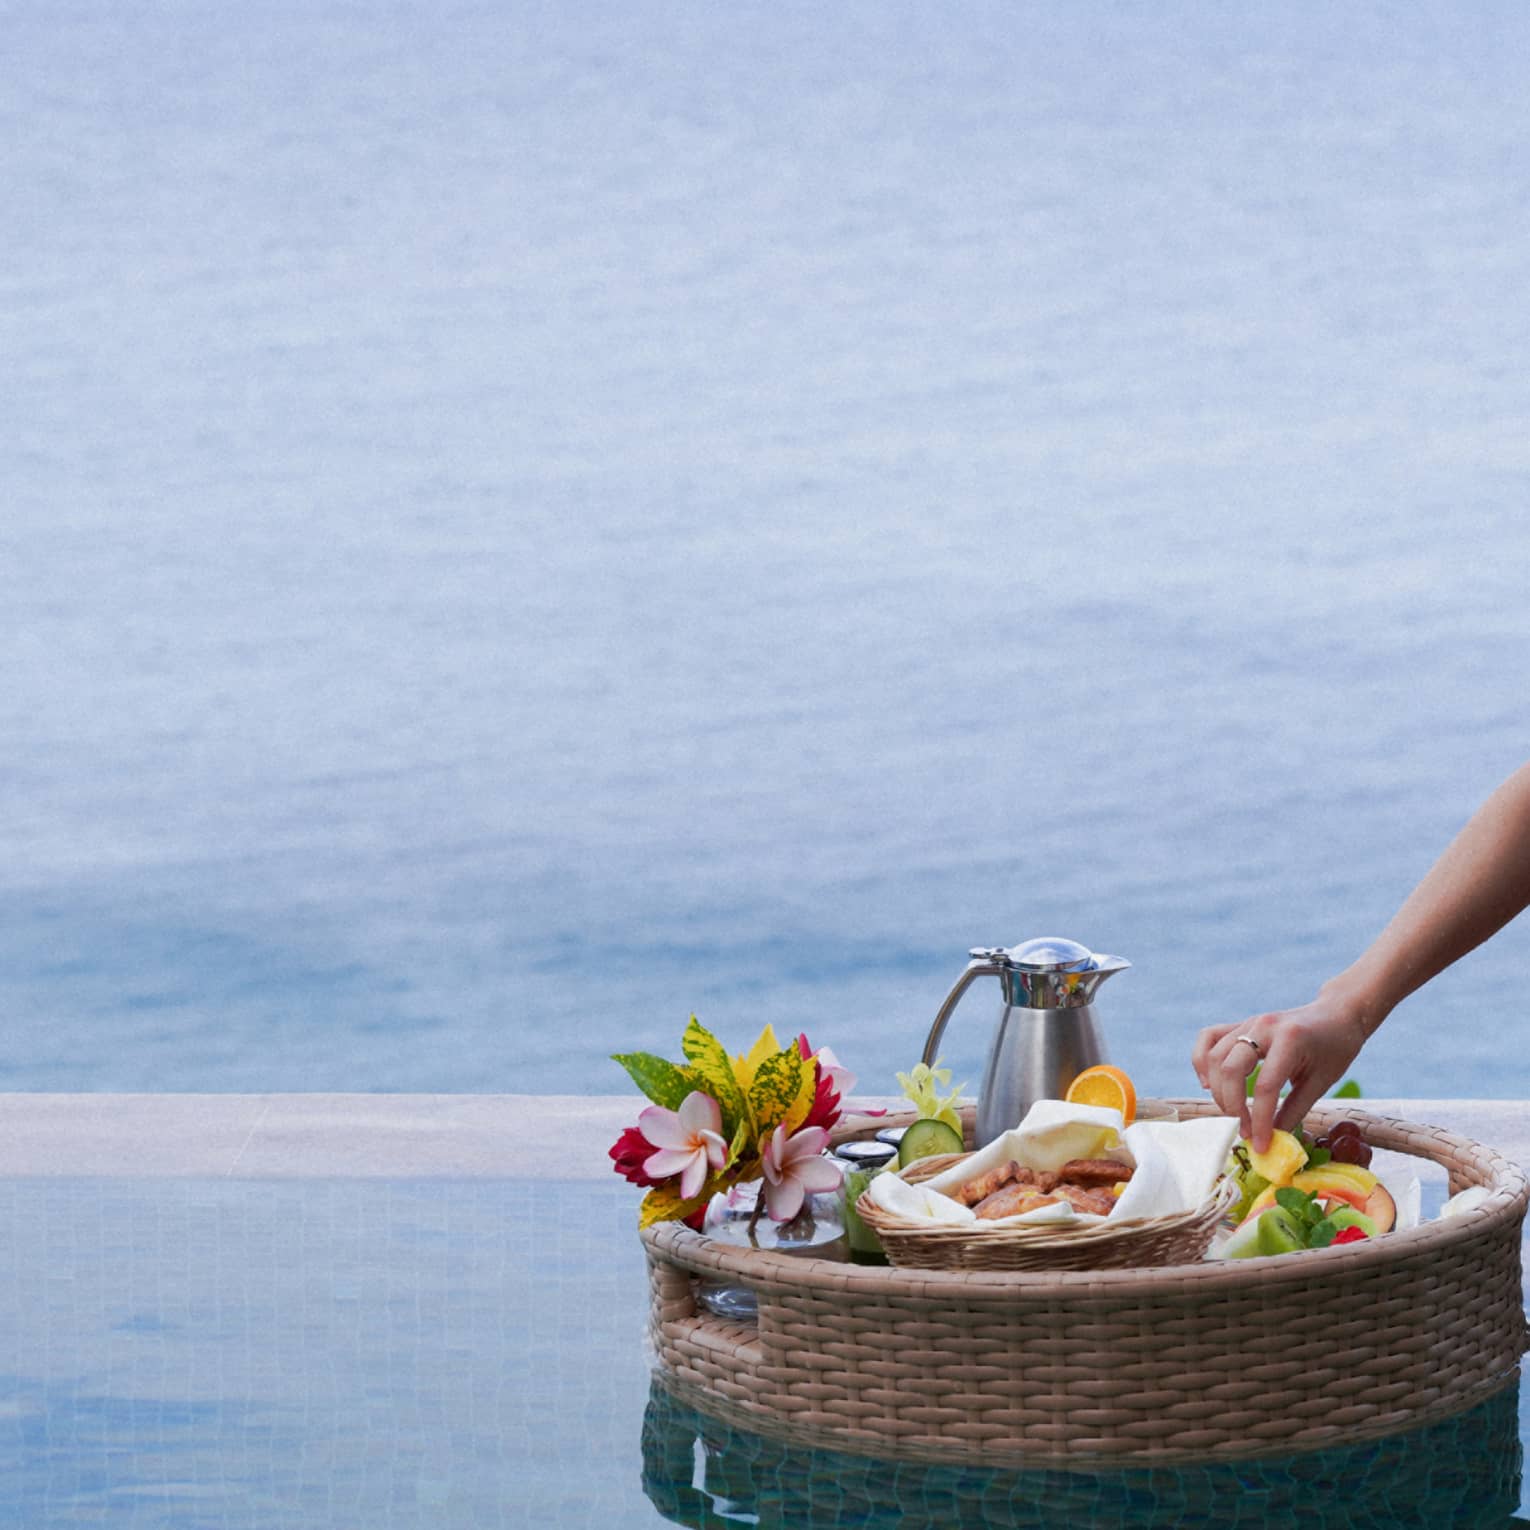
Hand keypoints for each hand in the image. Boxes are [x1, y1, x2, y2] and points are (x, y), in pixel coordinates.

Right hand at [1192, 988, 1369, 1151]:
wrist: (1335, 1014)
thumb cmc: (1334, 1049)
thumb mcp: (1321, 1082)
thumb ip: (1293, 1110)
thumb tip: (1271, 1139)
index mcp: (1290, 1040)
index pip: (1265, 1087)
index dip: (1259, 1120)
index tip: (1260, 1145)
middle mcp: (1263, 1027)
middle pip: (1231, 1069)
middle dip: (1232, 1105)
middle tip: (1244, 1129)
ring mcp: (1247, 1022)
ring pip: (1215, 1056)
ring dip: (1218, 1090)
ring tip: (1233, 1111)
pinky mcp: (1239, 1024)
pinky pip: (1208, 1038)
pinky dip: (1202, 1061)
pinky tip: (1209, 1083)